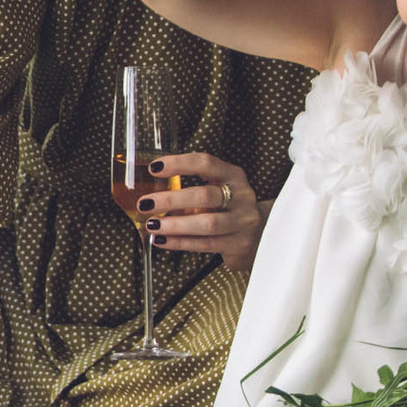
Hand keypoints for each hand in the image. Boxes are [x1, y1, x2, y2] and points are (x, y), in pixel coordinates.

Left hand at [138, 152, 265, 273]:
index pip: (206, 163)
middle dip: (171, 199)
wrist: (261, 234)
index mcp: (233, 175)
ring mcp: (243, 221)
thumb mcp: (217, 190)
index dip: (179, 164)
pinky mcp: (239, 244)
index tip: (154, 168)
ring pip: (207, 223)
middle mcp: (241, 196)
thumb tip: (149, 194)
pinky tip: (161, 240)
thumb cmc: (228, 208)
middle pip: (205, 195)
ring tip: (152, 225)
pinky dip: (180, 243)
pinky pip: (206, 244)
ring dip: (175, 225)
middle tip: (145, 203)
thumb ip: (190, 189)